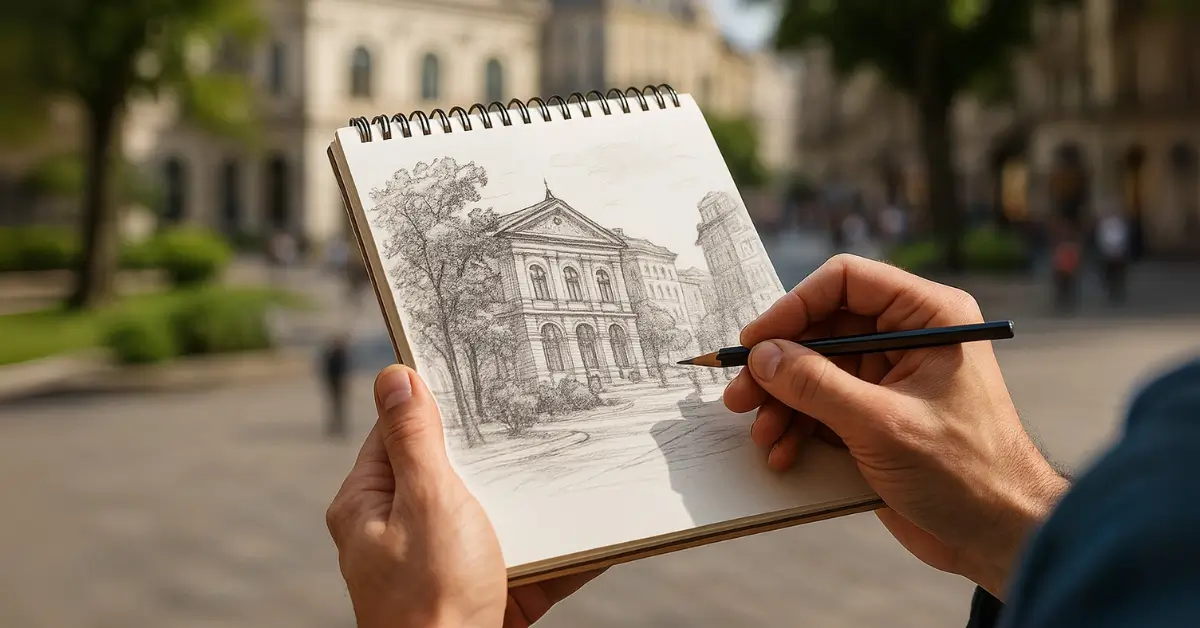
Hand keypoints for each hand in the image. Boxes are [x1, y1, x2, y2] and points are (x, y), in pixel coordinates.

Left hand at [326, 365, 600, 626]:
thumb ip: (415, 439)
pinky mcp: (486, 590)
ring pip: (495, 512)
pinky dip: (559, 545)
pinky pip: (527, 556)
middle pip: (452, 470)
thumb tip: (394, 376)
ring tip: (578, 459)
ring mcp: (445, 563)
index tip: (477, 371)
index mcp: (369, 505)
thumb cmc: (430, 598)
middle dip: (497, 447)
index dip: (435, 401)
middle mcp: (402, 532)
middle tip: (538, 407)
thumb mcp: (425, 501)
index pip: (398, 433)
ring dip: (535, 496)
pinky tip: (596, 525)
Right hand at [723, 255, 1066, 597]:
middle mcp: (907, 337)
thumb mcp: (882, 424)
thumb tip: (763, 356)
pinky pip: (821, 406)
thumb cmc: (967, 473)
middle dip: (778, 365)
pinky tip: (783, 453)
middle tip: (741, 396)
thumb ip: (817, 385)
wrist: (1000, 538)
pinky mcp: (875, 415)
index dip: (794, 306)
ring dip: (782, 402)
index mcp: (928, 317)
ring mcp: (889, 377)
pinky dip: (797, 426)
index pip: (846, 281)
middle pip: (821, 328)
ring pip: (814, 370)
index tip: (757, 341)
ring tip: (762, 435)